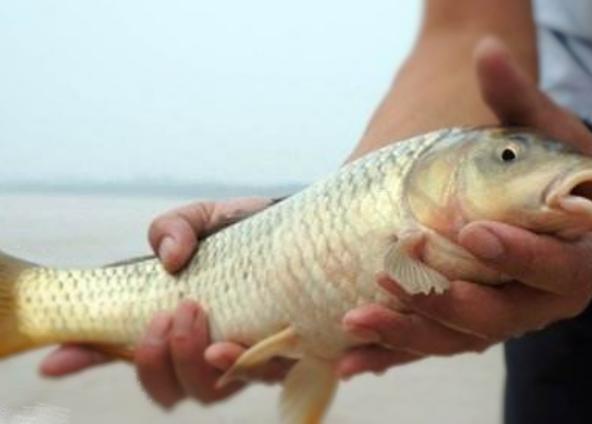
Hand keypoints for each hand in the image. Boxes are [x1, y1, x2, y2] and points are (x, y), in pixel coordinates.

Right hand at [40, 197, 290, 407]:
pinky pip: (261, 376)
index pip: (124, 352)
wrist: (309, 231)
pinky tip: (234, 342)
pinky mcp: (285, 356)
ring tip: (196, 313)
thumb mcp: (203, 218)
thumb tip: (170, 259)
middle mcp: (205, 350)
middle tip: (166, 314)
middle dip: (155, 360)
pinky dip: (241, 364)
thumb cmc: (248, 231)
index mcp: (174, 323)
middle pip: (170, 388)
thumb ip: (173, 229)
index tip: (56, 359)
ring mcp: (244, 359)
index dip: (87, 360)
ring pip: (209, 391)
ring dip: (192, 360)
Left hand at [336, 37, 591, 378]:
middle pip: (498, 317)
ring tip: (355, 322)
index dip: (518, 255)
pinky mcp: (474, 325)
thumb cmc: (560, 169)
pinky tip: (351, 361)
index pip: (555, 266)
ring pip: (459, 339)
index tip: (473, 232)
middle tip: (392, 276)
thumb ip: (517, 99)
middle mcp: (548, 300)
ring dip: (406, 334)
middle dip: (443, 301)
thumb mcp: (549, 135)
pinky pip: (434, 345)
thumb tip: (484, 49)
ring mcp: (509, 318)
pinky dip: (394, 353)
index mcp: (583, 257)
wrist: (567, 212)